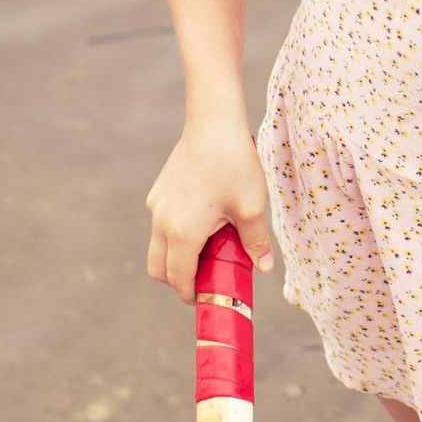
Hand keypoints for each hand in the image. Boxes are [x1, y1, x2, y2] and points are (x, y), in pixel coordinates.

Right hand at [146, 119, 274, 301]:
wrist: (213, 122)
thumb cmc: (234, 163)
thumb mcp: (252, 207)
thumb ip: (256, 243)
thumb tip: (264, 268)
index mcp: (183, 233)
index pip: (179, 279)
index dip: (192, 295)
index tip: (207, 299)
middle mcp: (162, 222)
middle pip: (159, 269)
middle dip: (179, 281)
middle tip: (207, 278)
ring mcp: (157, 206)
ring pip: (158, 247)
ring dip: (178, 257)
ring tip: (211, 247)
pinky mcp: (159, 192)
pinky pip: (162, 225)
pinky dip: (176, 236)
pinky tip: (206, 221)